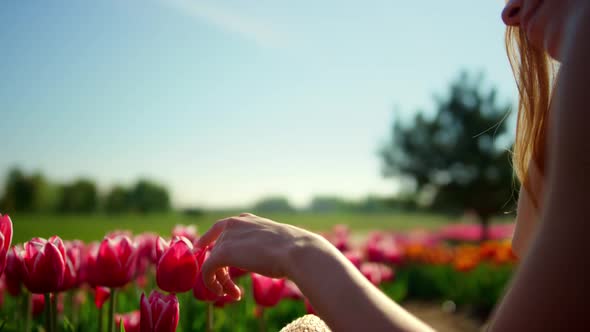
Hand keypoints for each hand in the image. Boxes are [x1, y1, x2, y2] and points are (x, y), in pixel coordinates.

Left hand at [196, 213, 321, 299]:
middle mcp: (233, 224)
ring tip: (235, 294)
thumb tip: (271, 253)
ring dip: (222, 281)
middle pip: (217, 248)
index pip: (221, 227)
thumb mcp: (275, 241)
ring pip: (213, 262)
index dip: (210, 239)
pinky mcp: (222, 253)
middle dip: (221, 270)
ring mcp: (226, 238)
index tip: (205, 249)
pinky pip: (208, 270)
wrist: (296, 251)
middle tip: (230, 288)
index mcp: (246, 220)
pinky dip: (213, 284)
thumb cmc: (294, 249)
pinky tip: (228, 293)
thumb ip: (264, 244)